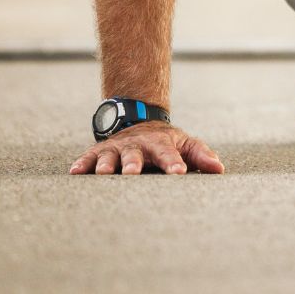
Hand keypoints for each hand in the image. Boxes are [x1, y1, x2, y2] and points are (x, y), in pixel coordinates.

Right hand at [69, 121, 224, 175]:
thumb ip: (200, 155)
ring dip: (107, 164)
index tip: (179, 173)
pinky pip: (89, 157)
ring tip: (104, 174)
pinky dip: (82, 163)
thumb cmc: (166, 142)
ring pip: (111, 155)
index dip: (174, 163)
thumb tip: (219, 169)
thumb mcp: (185, 144)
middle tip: (133, 173)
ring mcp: (117, 148)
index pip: (169, 154)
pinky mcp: (99, 152)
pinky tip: (75, 172)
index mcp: (161, 144)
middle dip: (134, 163)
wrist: (140, 119)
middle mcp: (138, 145)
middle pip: (136, 154)